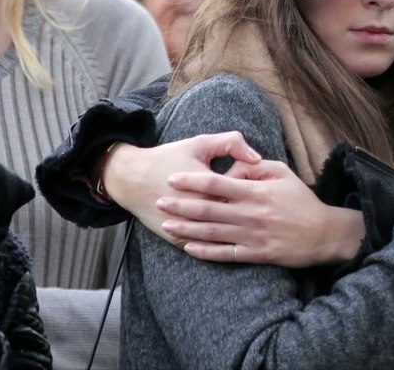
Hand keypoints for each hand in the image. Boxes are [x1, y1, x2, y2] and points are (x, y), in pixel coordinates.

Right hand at [104, 132, 262, 242]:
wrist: (132, 178)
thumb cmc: (170, 157)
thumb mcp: (201, 143)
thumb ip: (232, 144)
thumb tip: (257, 157)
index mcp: (209, 187)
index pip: (244, 196)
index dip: (257, 195)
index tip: (261, 190)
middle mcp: (198, 211)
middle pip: (236, 220)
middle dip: (252, 218)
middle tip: (261, 213)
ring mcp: (187, 229)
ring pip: (222, 238)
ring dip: (239, 236)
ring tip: (251, 228)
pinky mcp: (178, 240)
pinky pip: (205, 250)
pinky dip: (220, 247)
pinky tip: (235, 242)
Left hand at [158, 160, 365, 266]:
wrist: (323, 234)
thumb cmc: (302, 201)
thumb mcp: (283, 174)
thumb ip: (256, 167)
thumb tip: (233, 169)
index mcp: (256, 192)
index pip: (216, 184)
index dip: (192, 181)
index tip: (172, 178)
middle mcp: (250, 214)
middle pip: (207, 209)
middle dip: (180, 205)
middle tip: (158, 201)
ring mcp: (251, 236)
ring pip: (211, 233)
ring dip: (186, 229)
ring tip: (166, 225)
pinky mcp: (255, 255)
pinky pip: (224, 254)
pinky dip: (205, 252)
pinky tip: (188, 248)